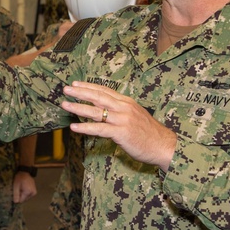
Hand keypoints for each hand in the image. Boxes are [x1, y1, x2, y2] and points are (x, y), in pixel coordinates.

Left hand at [12, 172, 36, 203]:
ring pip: (26, 197)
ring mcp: (34, 192)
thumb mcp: (16, 186)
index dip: (17, 198)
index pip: (22, 200)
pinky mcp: (34, 191)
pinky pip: (28, 195)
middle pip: (24, 199)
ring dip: (23, 194)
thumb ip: (16, 194)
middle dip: (20, 196)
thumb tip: (16, 202)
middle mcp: (33, 193)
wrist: (25, 172)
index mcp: (28, 192)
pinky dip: (25, 193)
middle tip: (18, 190)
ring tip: (21, 188)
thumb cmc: (19, 178)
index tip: (15, 193)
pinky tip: (23, 188)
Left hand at [62, 81, 176, 169]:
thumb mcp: (135, 116)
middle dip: (80, 92)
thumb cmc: (149, 133)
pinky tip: (74, 127)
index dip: (89, 86)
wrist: (164, 145)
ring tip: (65, 105)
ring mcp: (122, 120)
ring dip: (78, 107)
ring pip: (96, 111)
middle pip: (98, 97)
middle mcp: (124, 108)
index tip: (76, 84)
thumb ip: (121, 111)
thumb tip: (105, 109)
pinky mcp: (121, 133)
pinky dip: (85, 128)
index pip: (105, 91)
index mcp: (127, 102)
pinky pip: (99, 129)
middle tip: (66, 89)